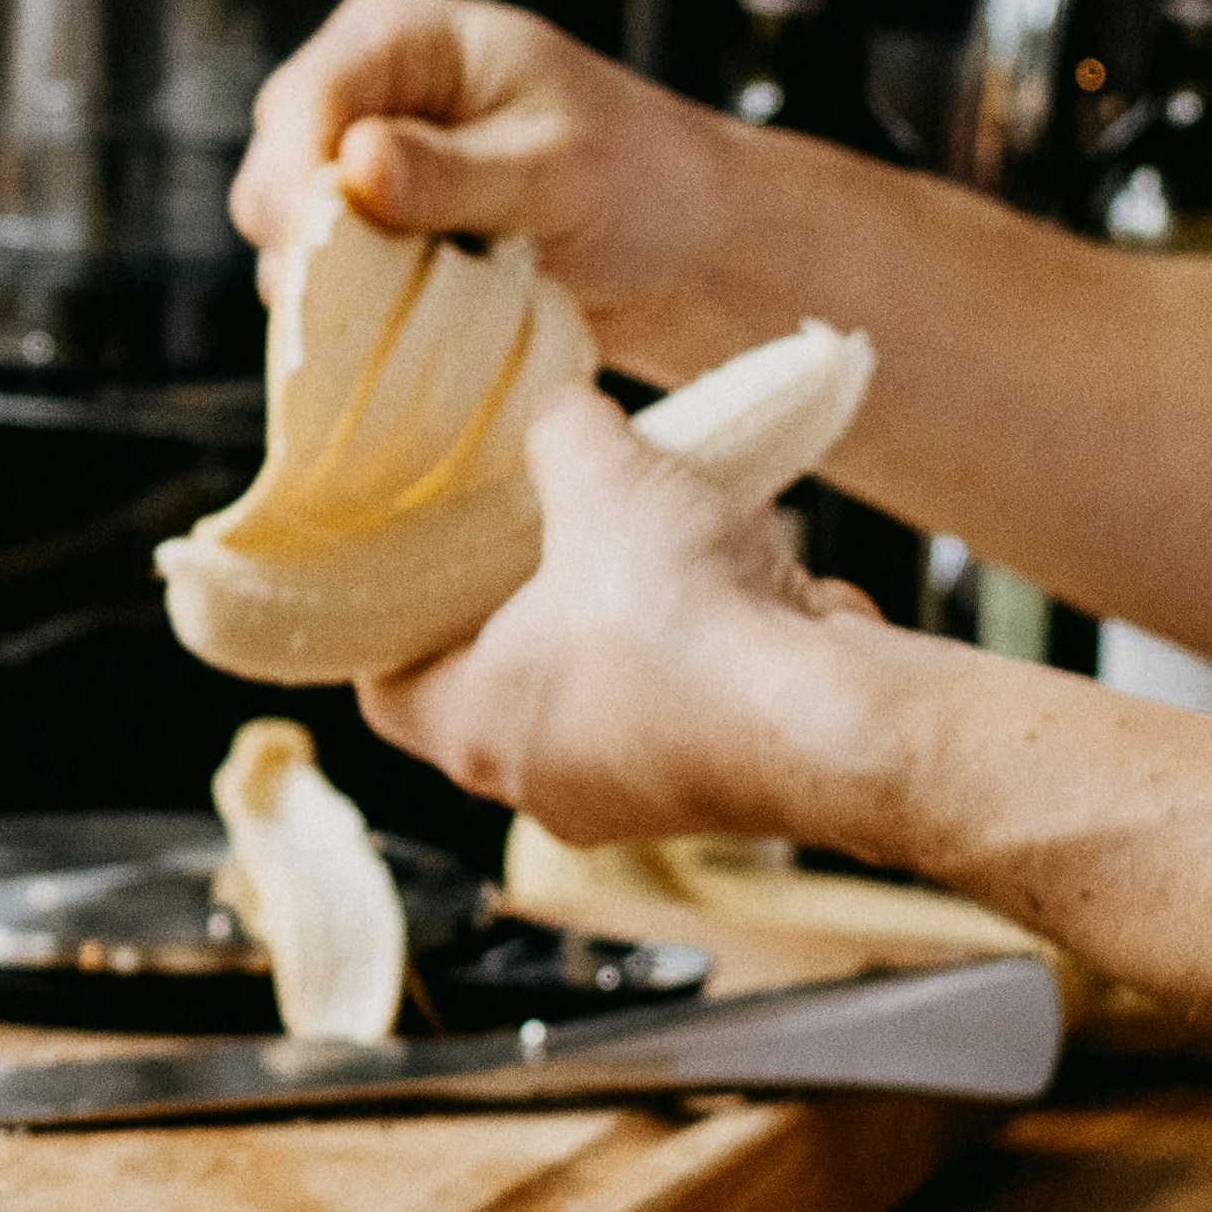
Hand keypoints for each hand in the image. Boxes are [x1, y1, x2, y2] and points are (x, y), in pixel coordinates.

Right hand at [232, 0, 691, 308]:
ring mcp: (353, 168)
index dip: (302, 182)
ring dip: (338, 291)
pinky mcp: (365, 236)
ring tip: (426, 309)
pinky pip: (320, 285)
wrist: (680, 245)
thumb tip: (355, 165)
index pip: (305, 102)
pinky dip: (355, 315)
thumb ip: (455, 174)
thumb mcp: (556, 171)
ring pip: (286, 243)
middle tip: (382, 302)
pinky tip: (416, 326)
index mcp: (401, 33)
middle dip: (313, 246)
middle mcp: (359, 91)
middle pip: (272, 175)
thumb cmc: (640, 178)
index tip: (330, 257)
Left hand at [361, 384, 868, 844]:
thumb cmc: (682, 626)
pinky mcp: (718, 793)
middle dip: (528, 611)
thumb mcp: (602, 482)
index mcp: (473, 729)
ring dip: (633, 629)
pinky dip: (715, 656)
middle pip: (502, 692)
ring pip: (609, 700)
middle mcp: (543, 785)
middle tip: (539, 545)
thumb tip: (562, 414)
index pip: (387, 693)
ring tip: (661, 546)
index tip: (414, 580)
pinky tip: (748, 590)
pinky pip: (698, 712)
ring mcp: (634, 798)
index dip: (394, 632)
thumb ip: (564, 437)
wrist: (825, 718)